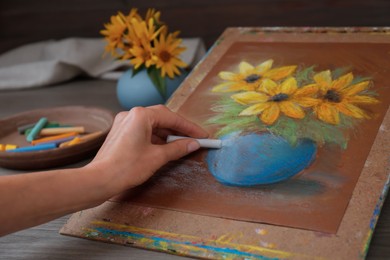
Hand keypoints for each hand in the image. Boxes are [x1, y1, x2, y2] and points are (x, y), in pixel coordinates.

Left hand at [88, 105, 207, 191]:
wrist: (100, 180)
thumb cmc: (126, 168)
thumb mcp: (157, 157)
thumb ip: (178, 148)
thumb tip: (194, 144)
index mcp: (141, 115)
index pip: (172, 118)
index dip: (189, 128)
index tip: (202, 135)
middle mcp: (131, 114)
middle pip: (162, 118)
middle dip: (179, 129)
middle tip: (194, 139)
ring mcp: (124, 122)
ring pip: (152, 124)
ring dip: (167, 134)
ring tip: (181, 145)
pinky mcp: (120, 132)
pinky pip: (143, 130)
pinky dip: (155, 138)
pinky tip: (164, 147)